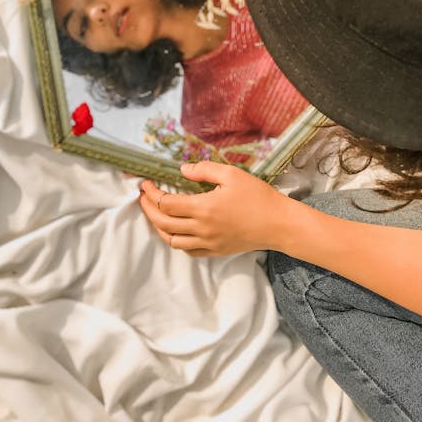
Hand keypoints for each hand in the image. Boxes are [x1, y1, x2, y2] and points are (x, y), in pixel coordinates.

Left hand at [139, 162, 291, 255]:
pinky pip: (188, 251)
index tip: (146, 183)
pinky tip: (175, 229)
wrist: (278, 224)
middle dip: (148, 209)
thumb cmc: (257, 196)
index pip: (166, 203)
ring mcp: (208, 243)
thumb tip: (182, 170)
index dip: (151, 193)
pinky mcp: (215, 251)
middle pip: (163, 222)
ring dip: (158, 226)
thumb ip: (204, 170)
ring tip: (155, 213)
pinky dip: (176, 240)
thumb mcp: (231, 174)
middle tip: (143, 196)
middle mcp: (202, 229)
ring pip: (172, 241)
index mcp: (204, 208)